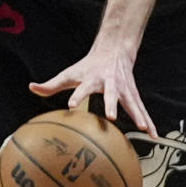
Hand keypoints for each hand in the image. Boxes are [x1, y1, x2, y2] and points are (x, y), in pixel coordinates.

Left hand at [30, 44, 156, 135]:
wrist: (113, 51)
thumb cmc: (87, 67)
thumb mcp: (69, 74)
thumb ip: (51, 84)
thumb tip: (32, 88)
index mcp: (92, 79)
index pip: (81, 88)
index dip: (76, 96)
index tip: (71, 105)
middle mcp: (109, 83)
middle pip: (110, 94)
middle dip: (111, 104)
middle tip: (111, 116)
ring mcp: (124, 89)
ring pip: (132, 102)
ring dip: (138, 114)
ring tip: (143, 128)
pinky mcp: (133, 94)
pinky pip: (142, 109)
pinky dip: (149, 121)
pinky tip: (154, 135)